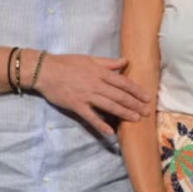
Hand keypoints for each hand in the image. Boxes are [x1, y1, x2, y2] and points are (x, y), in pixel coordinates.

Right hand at [34, 53, 150, 136]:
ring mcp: (86, 96)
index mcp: (100, 72)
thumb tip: (125, 61)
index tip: (147, 97)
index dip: (136, 90)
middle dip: (135, 104)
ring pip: (109, 106)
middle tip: (147, 112)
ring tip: (136, 119)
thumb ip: (108, 63)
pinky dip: (100, 124)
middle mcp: (95, 84)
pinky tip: (110, 132)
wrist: (45, 71)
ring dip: (124, 113)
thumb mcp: (89, 59)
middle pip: (119, 95)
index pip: (122, 82)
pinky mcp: (76, 106)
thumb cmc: (67, 63)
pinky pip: (90, 116)